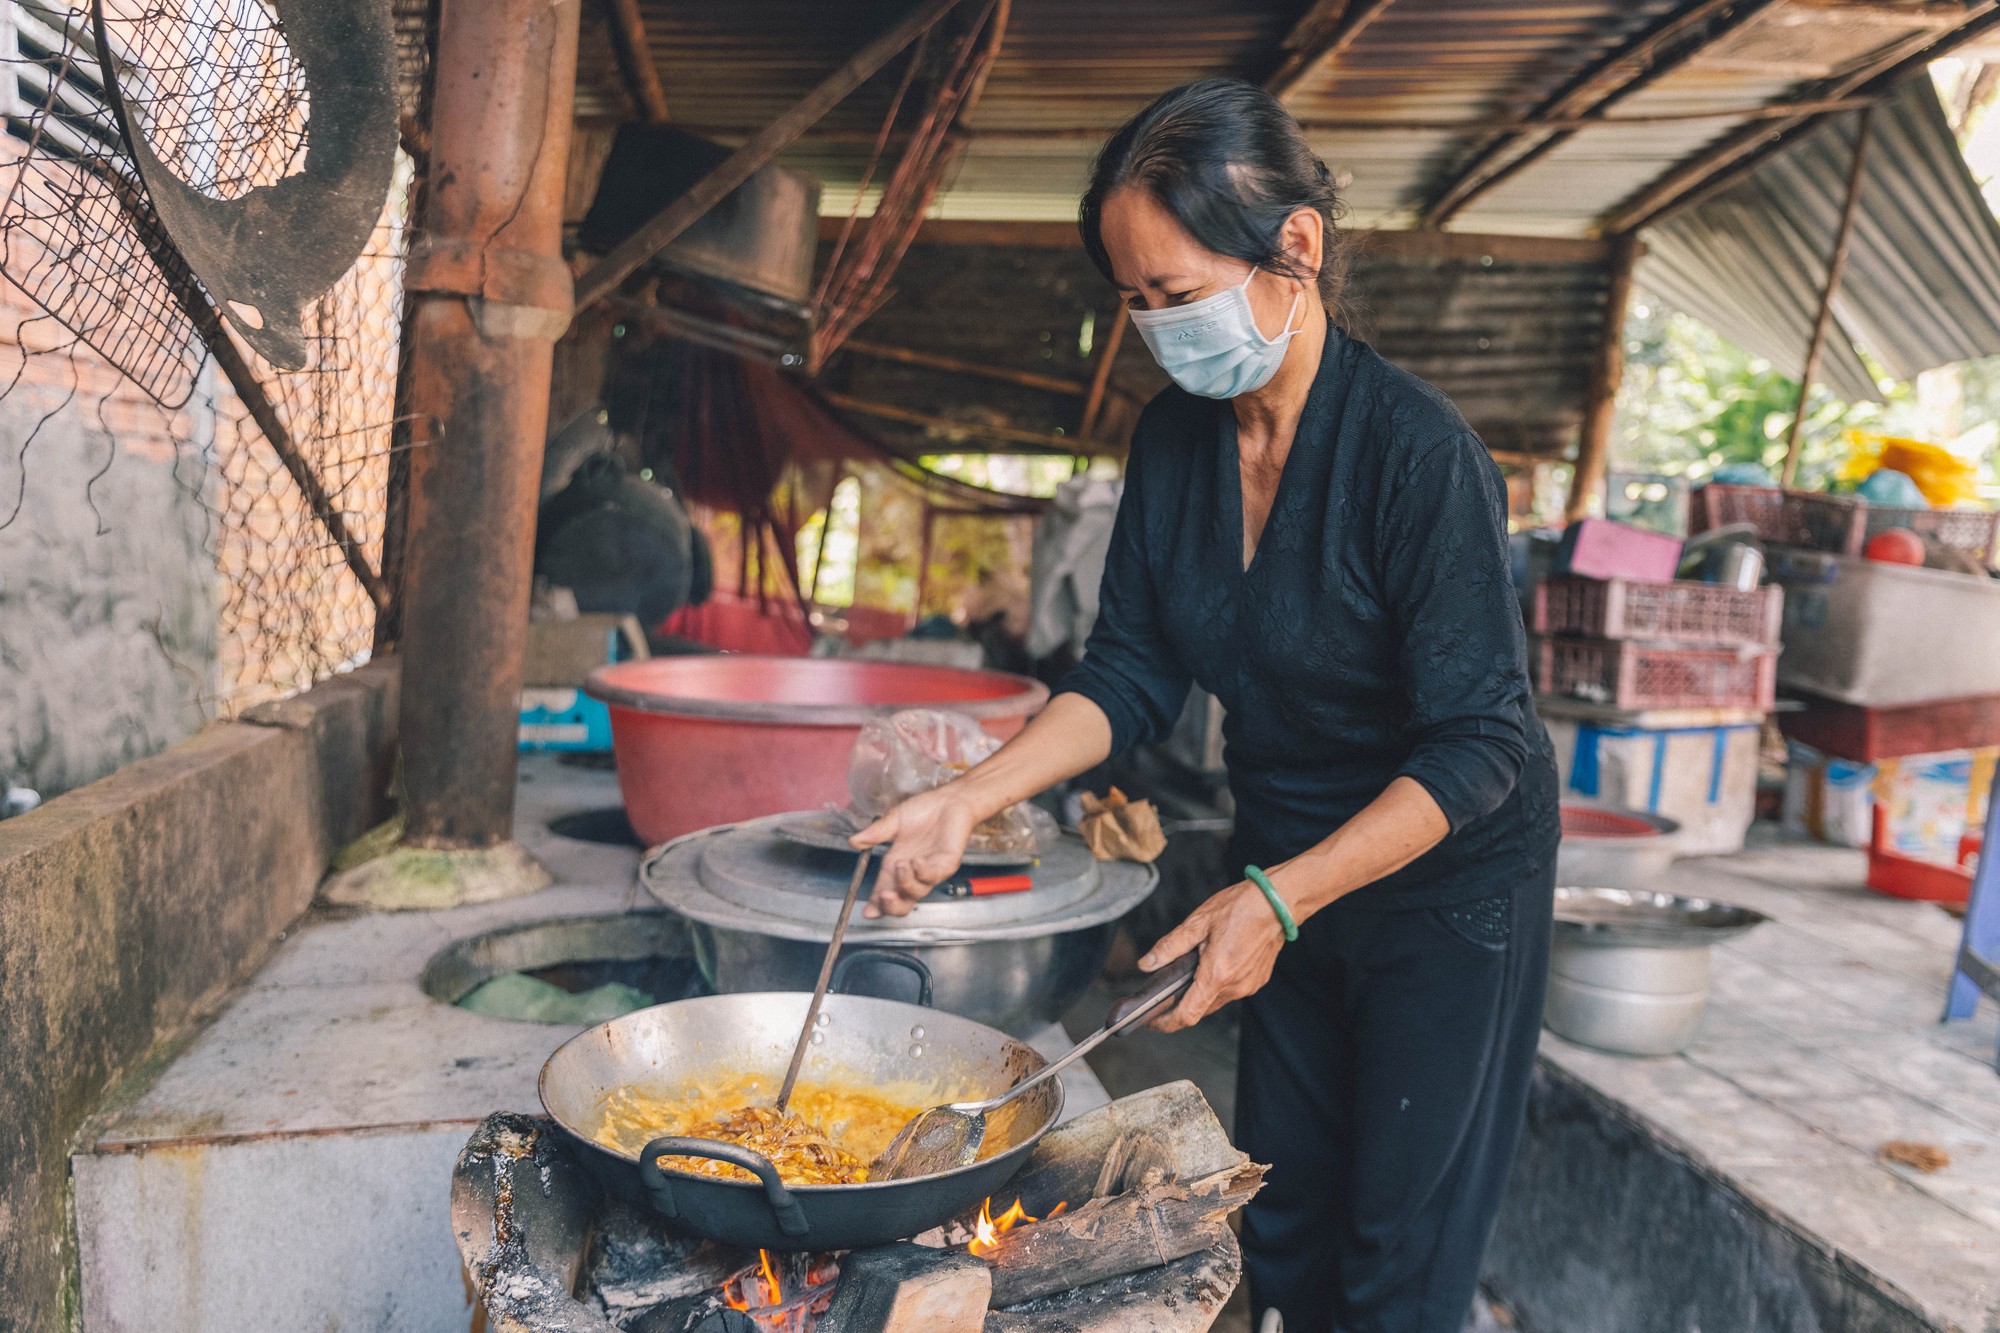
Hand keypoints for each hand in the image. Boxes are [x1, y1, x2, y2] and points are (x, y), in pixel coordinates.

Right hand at [851, 787, 978, 917]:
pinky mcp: (947, 864)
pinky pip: (935, 876)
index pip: (885, 891)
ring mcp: (930, 870)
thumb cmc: (925, 810)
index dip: (877, 905)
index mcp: (897, 865)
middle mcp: (912, 872)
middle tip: (884, 897)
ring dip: (906, 883)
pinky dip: (924, 872)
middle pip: (903, 902)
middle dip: (891, 906)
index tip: (868, 911)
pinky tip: (917, 862)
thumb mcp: (894, 820)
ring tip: (901, 865)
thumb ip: (875, 833)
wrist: (949, 799)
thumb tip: (854, 841)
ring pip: (918, 892)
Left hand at [1138, 879, 1288, 1031]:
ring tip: (1189, 972)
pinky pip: (1231, 991)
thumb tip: (1146, 964)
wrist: (1277, 904)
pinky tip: (1212, 965)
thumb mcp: (1198, 922)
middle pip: (1200, 1010)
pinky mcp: (1257, 981)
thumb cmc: (1240, 907)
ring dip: (1199, 993)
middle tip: (1163, 996)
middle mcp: (1235, 986)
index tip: (1152, 1022)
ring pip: (1215, 1001)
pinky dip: (1217, 985)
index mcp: (1217, 974)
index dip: (1166, 1023)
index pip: (1187, 1015)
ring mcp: (1248, 986)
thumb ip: (1170, 946)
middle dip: (1180, 1006)